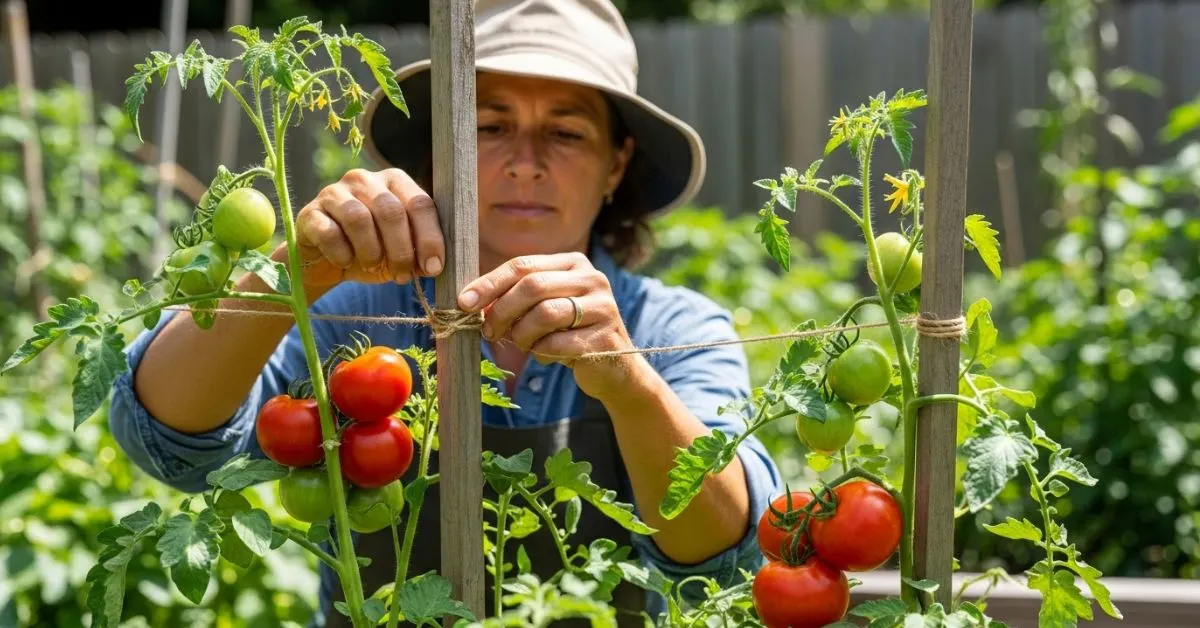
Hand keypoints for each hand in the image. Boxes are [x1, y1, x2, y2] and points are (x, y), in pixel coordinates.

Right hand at [289, 168, 444, 287]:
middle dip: (401, 250)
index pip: (420, 204)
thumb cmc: (371, 252)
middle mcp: (365, 180)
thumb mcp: (401, 252)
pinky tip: (345, 262)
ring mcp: (334, 193)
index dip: (430, 238)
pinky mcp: (310, 212)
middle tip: (402, 275)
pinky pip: (330, 232)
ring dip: (371, 252)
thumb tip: (433, 265)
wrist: (325, 263)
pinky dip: (342, 253)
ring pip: (359, 219)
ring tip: (373, 267)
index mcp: (394, 182)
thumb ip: (419, 251)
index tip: (433, 268)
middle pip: (390, 211)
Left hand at [457, 252, 649, 401]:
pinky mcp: (605, 337)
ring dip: (522, 335)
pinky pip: (557, 344)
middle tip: (489, 332)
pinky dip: (542, 353)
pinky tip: (547, 356)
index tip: (464, 302)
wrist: (615, 370)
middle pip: (532, 286)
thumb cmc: (570, 335)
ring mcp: (603, 307)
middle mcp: (592, 278)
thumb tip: (472, 302)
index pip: (522, 265)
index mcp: (574, 263)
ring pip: (544, 314)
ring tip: (523, 345)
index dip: (489, 284)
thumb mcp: (543, 309)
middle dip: (502, 311)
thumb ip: (515, 299)